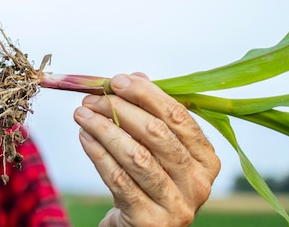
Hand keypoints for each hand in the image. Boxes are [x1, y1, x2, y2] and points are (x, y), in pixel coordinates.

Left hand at [73, 73, 219, 226]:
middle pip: (157, 134)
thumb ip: (151, 113)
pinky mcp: (151, 221)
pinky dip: (98, 155)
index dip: (146, 94)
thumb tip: (136, 76)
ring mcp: (177, 205)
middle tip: (92, 99)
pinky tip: (85, 137)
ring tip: (82, 115)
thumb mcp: (155, 149)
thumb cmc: (148, 182)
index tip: (116, 81)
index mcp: (207, 159)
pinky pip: (120, 180)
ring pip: (137, 157)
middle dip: (120, 110)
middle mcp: (198, 183)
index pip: (178, 117)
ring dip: (104, 130)